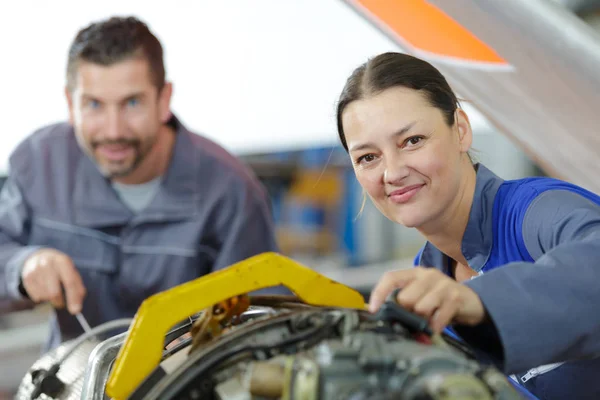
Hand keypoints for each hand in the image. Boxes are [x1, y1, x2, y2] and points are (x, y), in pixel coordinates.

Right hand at [21, 248, 85, 313]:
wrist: (41, 256)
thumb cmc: (61, 269)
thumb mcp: (72, 273)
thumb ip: (78, 288)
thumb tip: (77, 307)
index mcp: (63, 261)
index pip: (70, 282)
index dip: (73, 298)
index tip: (75, 311)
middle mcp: (48, 263)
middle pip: (54, 292)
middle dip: (59, 301)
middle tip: (61, 304)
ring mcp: (35, 269)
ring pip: (44, 295)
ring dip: (50, 299)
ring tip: (52, 292)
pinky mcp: (27, 276)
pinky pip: (35, 296)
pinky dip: (41, 297)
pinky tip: (44, 290)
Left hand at [369, 267, 485, 332]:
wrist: (472, 302)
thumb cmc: (441, 301)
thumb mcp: (422, 297)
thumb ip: (405, 304)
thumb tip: (387, 319)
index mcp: (415, 274)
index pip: (391, 278)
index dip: (379, 293)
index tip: (373, 310)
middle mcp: (427, 275)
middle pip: (405, 298)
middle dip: (408, 314)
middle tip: (416, 319)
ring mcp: (443, 284)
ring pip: (420, 308)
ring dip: (423, 321)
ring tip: (429, 321)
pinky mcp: (455, 297)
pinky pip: (438, 317)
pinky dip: (435, 327)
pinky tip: (437, 327)